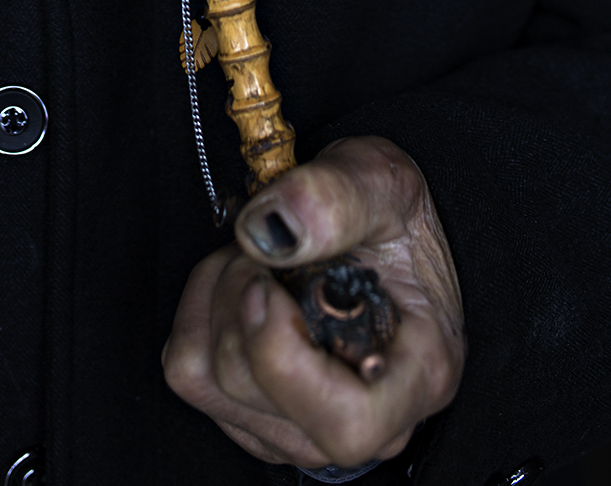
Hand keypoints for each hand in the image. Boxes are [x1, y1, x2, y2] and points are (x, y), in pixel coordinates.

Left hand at [162, 136, 465, 470]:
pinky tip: (242, 283)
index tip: (268, 282)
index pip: (347, 424)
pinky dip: (200, 310)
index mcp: (418, 376)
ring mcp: (307, 431)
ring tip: (262, 260)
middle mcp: (368, 426)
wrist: (374, 231)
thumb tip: (269, 230)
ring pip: (213, 382)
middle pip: (254, 388)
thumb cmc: (391, 217)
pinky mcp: (257, 417)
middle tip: (269, 244)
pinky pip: (192, 374)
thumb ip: (336, 197)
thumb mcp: (382, 178)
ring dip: (220, 296)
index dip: (284, 355)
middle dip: (241, 293)